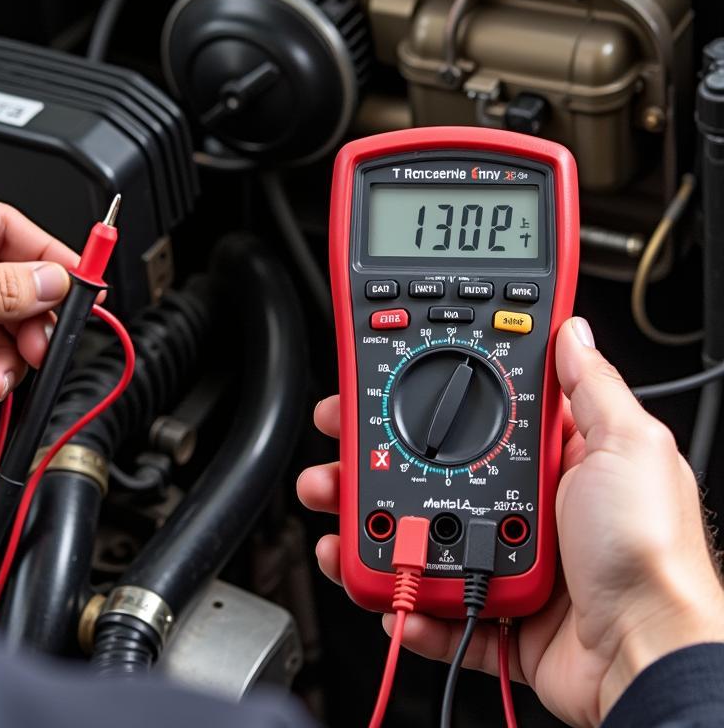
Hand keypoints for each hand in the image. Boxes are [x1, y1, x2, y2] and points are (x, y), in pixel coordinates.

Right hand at [297, 317, 723, 725]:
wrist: (652, 657)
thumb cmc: (651, 552)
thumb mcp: (630, 447)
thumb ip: (591, 388)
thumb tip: (572, 330)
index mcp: (551, 458)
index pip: (472, 411)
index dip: (420, 392)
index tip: (377, 381)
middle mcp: (525, 503)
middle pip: (430, 470)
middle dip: (372, 458)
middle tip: (336, 447)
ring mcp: (505, 556)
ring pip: (419, 533)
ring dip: (370, 527)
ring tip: (339, 523)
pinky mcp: (497, 613)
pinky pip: (435, 604)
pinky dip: (404, 600)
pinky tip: (388, 589)